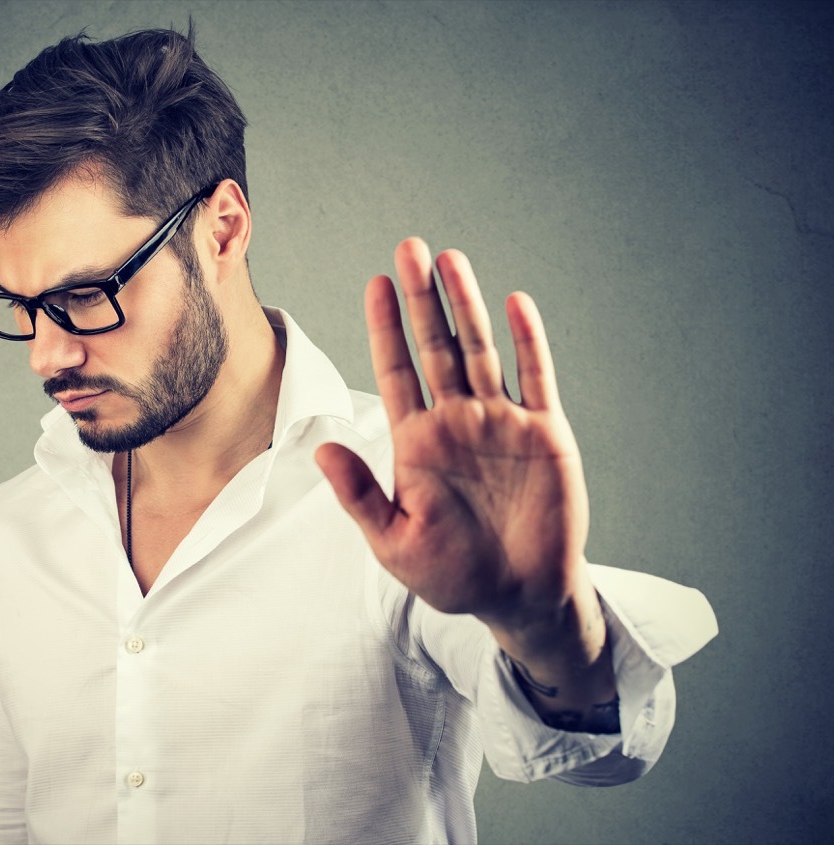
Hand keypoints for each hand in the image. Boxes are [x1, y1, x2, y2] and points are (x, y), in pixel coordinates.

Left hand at [315, 239, 590, 632]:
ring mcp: (500, 422)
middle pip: (436, 347)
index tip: (374, 284)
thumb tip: (320, 451)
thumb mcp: (394, 542)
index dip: (385, 328)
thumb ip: (360, 495)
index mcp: (416, 441)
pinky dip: (528, 341)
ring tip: (451, 260)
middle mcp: (456, 420)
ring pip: (482, 350)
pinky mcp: (544, 433)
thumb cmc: (451, 574)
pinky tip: (514, 303)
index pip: (396, 371)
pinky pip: (536, 377)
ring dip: (467, 307)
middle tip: (410, 249)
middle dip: (422, 300)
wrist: (519, 595)